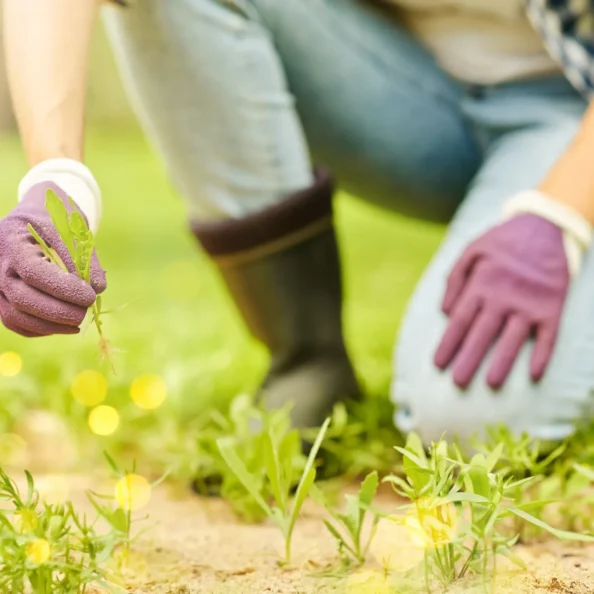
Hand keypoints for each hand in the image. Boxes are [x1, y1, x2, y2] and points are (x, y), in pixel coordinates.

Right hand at [0, 181, 105, 336]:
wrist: (36, 216)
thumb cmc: (57, 220)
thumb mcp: (72, 230)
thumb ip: (84, 259)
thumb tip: (98, 289)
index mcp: (13, 240)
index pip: (34, 272)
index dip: (63, 289)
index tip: (89, 296)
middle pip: (22, 298)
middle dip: (58, 311)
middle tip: (84, 312)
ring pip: (15, 315)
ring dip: (50, 325)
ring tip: (77, 322)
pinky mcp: (0, 298)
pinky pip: (14, 322)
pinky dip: (39, 329)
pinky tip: (63, 326)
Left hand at [434, 214, 569, 388]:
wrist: (544, 226)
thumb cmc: (501, 242)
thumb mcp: (470, 251)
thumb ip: (454, 279)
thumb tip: (443, 311)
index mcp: (481, 284)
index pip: (459, 320)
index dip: (448, 343)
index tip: (437, 364)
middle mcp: (503, 296)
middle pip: (482, 333)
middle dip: (468, 359)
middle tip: (457, 383)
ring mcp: (529, 303)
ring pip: (513, 338)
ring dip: (502, 362)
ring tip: (491, 384)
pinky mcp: (552, 307)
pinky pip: (548, 335)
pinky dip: (542, 355)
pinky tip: (533, 374)